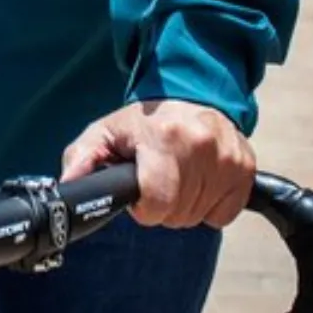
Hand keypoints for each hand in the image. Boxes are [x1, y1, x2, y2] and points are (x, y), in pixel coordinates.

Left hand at [59, 99, 253, 229]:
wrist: (193, 95)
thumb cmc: (145, 123)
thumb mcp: (105, 132)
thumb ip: (81, 158)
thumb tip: (67, 185)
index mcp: (163, 137)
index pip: (157, 203)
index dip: (144, 208)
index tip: (141, 193)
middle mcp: (200, 144)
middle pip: (177, 214)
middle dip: (162, 207)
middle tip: (158, 181)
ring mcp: (228, 157)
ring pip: (200, 216)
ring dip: (185, 207)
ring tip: (178, 179)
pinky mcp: (245, 167)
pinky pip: (224, 214)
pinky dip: (210, 207)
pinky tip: (200, 182)